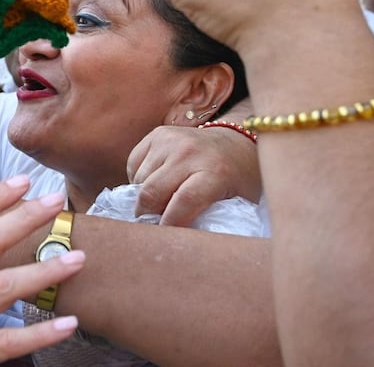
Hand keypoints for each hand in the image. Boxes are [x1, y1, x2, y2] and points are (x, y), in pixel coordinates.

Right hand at [127, 125, 259, 225]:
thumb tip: (185, 240)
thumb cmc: (238, 180)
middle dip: (146, 214)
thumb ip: (215, 220)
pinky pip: (135, 164)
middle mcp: (190, 152)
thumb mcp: (238, 202)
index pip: (184, 202)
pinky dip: (139, 180)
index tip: (164, 237)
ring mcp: (170, 140)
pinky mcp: (157, 134)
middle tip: (152, 224)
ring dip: (144, 197)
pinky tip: (155, 183)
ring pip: (140, 180)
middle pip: (152, 191)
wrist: (234, 142)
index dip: (169, 223)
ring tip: (158, 203)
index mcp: (216, 172)